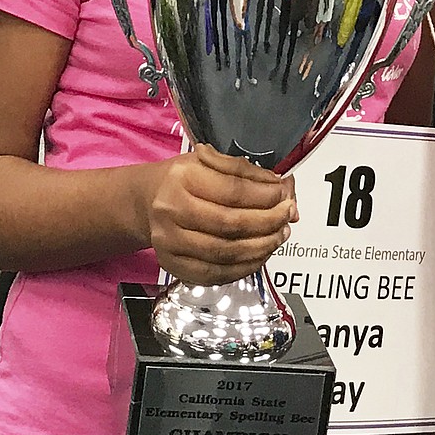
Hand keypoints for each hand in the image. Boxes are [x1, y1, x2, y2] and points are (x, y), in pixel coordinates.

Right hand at [148, 144, 295, 284]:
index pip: (233, 190)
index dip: (265, 195)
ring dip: (263, 245)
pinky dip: (247, 266)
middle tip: (288, 214)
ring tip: (279, 234)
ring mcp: (170, 242)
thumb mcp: (208, 161)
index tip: (284, 193)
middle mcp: (172, 210)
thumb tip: (280, 188)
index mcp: (182, 177)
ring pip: (228, 252)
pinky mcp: (174, 266)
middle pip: (232, 223)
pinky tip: (261, 253)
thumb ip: (245, 172)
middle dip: (269, 221)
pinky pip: (218, 273)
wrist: (146, 201)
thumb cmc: (181, 180)